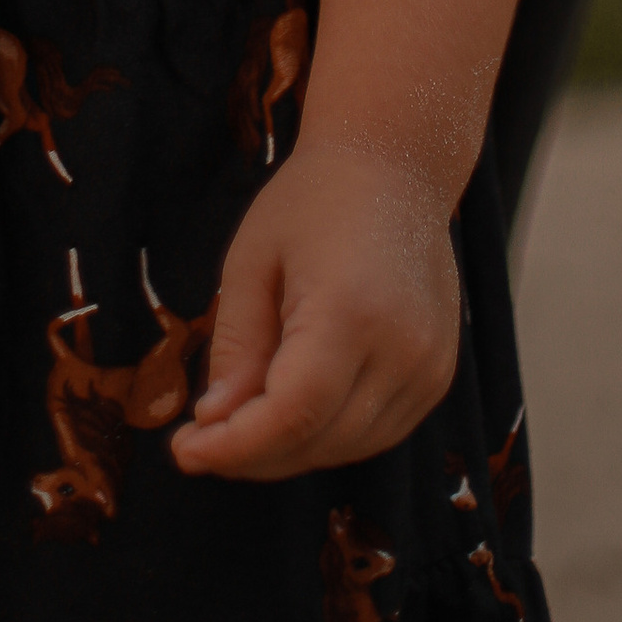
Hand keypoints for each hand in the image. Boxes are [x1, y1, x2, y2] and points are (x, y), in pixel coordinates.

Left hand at [171, 137, 462, 482]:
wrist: (396, 166)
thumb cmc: (313, 201)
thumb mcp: (252, 259)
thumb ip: (235, 345)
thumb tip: (215, 421)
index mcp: (351, 309)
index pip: (293, 413)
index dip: (236, 446)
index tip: (184, 452)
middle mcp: (403, 348)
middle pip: (319, 440)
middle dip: (251, 454)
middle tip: (197, 444)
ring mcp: (430, 367)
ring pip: (348, 448)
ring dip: (287, 451)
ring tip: (238, 424)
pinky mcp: (437, 376)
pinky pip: (375, 433)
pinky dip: (327, 436)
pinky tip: (290, 412)